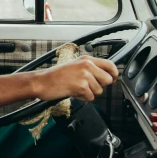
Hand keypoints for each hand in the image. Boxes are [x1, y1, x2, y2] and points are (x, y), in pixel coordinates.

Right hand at [0, 56, 117, 108]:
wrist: (42, 82)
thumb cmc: (56, 75)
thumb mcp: (74, 65)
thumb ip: (90, 68)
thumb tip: (107, 76)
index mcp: (86, 59)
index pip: (110, 65)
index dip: (114, 73)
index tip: (113, 78)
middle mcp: (87, 65)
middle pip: (108, 80)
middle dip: (99, 86)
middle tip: (87, 86)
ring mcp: (84, 75)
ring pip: (99, 90)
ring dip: (89, 93)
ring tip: (76, 88)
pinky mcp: (81, 86)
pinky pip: (90, 97)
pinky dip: (82, 98)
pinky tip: (73, 92)